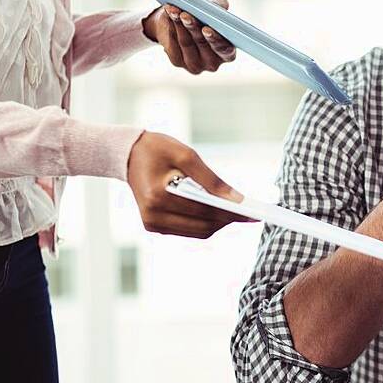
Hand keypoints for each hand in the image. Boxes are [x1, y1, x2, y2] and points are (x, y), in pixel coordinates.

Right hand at [126, 132, 253, 237]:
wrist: (129, 155)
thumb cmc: (158, 150)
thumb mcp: (187, 155)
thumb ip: (212, 180)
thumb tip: (237, 200)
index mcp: (158, 197)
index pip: (204, 210)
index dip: (231, 213)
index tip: (253, 213)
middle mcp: (153, 216)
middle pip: (203, 226)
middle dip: (228, 220)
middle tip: (250, 213)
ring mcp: (152, 224)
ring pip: (198, 232)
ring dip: (219, 223)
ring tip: (238, 212)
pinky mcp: (154, 227)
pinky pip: (189, 230)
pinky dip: (206, 223)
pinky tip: (219, 212)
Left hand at [143, 0, 236, 73]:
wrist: (181, 23)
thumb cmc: (203, 16)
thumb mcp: (214, 8)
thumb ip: (220, 6)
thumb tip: (217, 6)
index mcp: (227, 53)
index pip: (225, 50)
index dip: (216, 40)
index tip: (206, 29)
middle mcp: (213, 63)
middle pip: (202, 44)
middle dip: (193, 27)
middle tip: (185, 15)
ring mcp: (195, 64)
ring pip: (186, 42)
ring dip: (179, 24)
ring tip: (174, 10)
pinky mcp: (177, 61)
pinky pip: (173, 43)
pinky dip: (171, 26)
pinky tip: (169, 14)